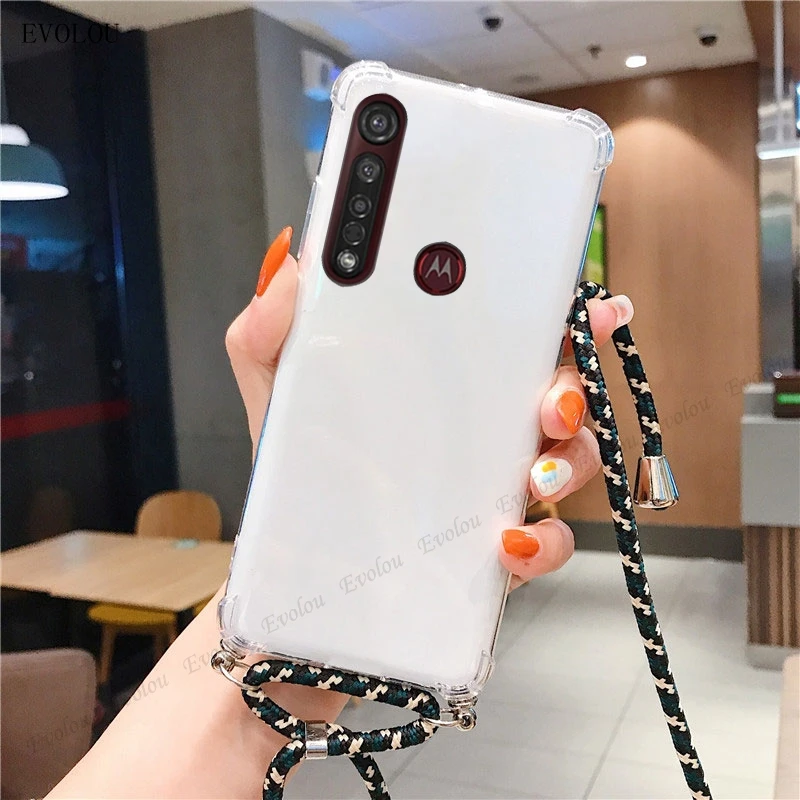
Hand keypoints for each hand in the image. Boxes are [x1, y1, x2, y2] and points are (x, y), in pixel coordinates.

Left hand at [226, 227, 635, 588]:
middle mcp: (483, 422)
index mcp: (444, 376)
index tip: (595, 306)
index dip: (562, 315)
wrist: (297, 560)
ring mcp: (496, 481)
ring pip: (570, 457)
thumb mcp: (277, 393)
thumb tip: (291, 272)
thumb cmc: (301, 466)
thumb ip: (268, 333)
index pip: (513, 333)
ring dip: (569, 461)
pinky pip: (546, 541)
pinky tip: (510, 541)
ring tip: (533, 476)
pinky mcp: (497, 541)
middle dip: (572, 389)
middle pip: (558, 389)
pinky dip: (543, 541)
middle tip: (551, 403)